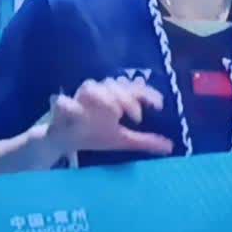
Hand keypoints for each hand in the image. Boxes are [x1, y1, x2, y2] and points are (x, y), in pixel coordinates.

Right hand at [44, 78, 173, 156]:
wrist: (64, 140)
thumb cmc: (95, 134)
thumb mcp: (122, 139)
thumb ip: (145, 141)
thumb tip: (170, 147)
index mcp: (113, 98)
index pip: (131, 88)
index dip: (146, 93)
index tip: (160, 104)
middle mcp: (97, 95)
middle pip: (112, 84)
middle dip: (126, 96)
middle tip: (138, 114)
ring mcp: (78, 100)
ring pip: (90, 87)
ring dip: (104, 96)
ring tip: (115, 112)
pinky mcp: (61, 109)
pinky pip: (61, 102)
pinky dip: (68, 104)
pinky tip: (78, 113)